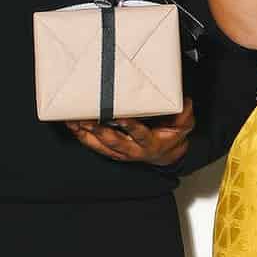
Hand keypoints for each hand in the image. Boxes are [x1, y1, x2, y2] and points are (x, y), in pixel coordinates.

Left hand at [66, 99, 194, 167]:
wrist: (164, 153)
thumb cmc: (171, 136)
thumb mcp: (184, 125)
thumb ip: (184, 115)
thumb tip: (183, 102)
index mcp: (150, 143)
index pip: (139, 134)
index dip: (130, 126)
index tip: (121, 117)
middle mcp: (132, 151)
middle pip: (113, 141)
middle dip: (99, 130)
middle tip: (88, 119)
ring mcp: (119, 152)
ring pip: (99, 144)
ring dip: (85, 133)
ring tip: (74, 120)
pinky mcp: (110, 151)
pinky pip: (92, 145)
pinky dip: (81, 135)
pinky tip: (72, 125)